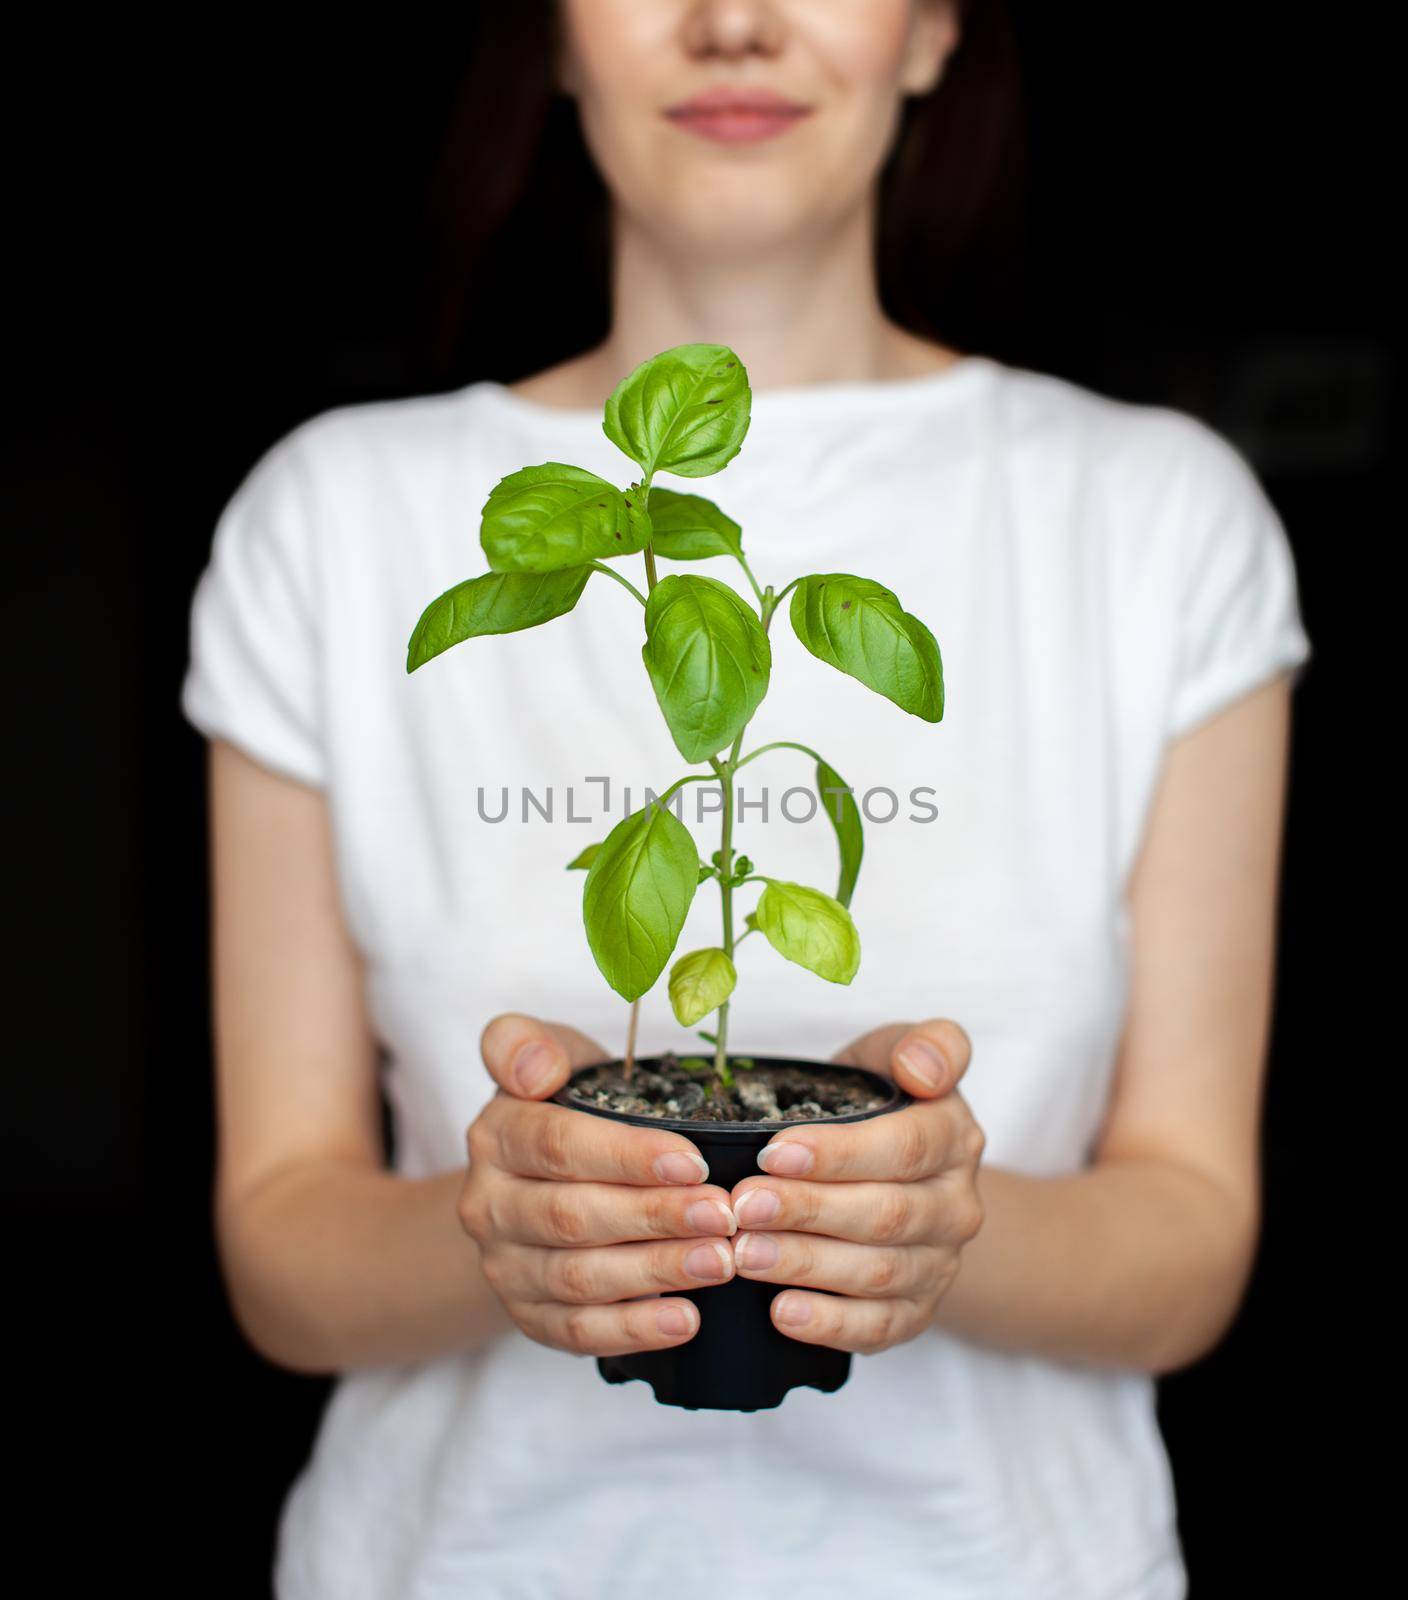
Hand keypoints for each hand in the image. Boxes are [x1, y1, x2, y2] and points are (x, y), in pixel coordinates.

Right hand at [459, 1013, 739, 1357]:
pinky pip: (577, 1332)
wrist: (526, 1181)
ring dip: (655, 1272)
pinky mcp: (528, 1316)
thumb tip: (535, 1070)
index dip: (627, 1156)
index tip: (694, 1162)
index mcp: (495, 1135)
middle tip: (723, 1215)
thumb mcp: (550, 1057)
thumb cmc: (563, 1108)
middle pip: (572, 1217)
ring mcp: (505, 1267)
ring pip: (578, 1279)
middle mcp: (487, 1205)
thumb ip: (528, 1043)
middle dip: (654, 1217)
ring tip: (719, 1261)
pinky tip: (686, 1320)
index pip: (557, 1145)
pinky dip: (634, 1330)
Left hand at [729, 1019, 984, 1354]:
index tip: (772, 1153)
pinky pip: (881, 1328)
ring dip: (806, 1266)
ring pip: (879, 1274)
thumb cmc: (881, 1105)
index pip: (905, 1147)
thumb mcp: (897, 1056)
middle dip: (807, 1211)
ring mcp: (940, 1263)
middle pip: (886, 1214)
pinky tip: (781, 1312)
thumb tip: (921, 1068)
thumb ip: (925, 1044)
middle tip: (741, 1206)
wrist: (909, 1175)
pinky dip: (831, 1324)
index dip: (838, 1154)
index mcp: (955, 1136)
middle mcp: (957, 1205)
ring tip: (744, 1255)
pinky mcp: (918, 1311)